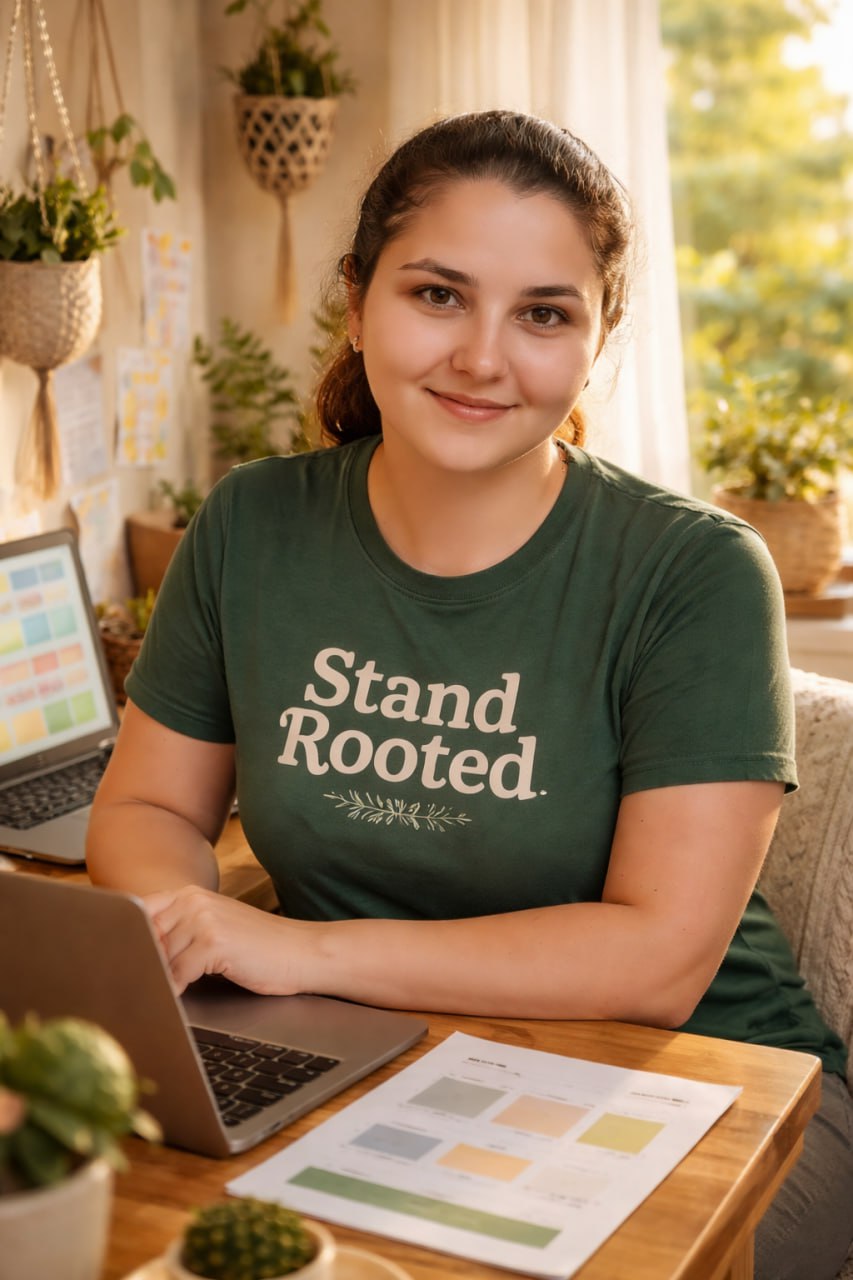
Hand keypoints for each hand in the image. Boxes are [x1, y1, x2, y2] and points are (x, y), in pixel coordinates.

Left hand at [143, 886, 315, 996]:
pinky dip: (174, 991)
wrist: (301, 952)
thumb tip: (135, 956)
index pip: (139, 914)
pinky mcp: (213, 942)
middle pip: (145, 939)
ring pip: (160, 959)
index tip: (117, 962)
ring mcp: (203, 919)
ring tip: (157, 996)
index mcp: (190, 895)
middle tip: (131, 988)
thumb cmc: (259, 948)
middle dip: (140, 965)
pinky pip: (177, 974)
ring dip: (158, 981)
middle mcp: (193, 901)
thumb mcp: (215, 929)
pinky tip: (181, 999)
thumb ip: (179, 933)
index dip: (127, 940)